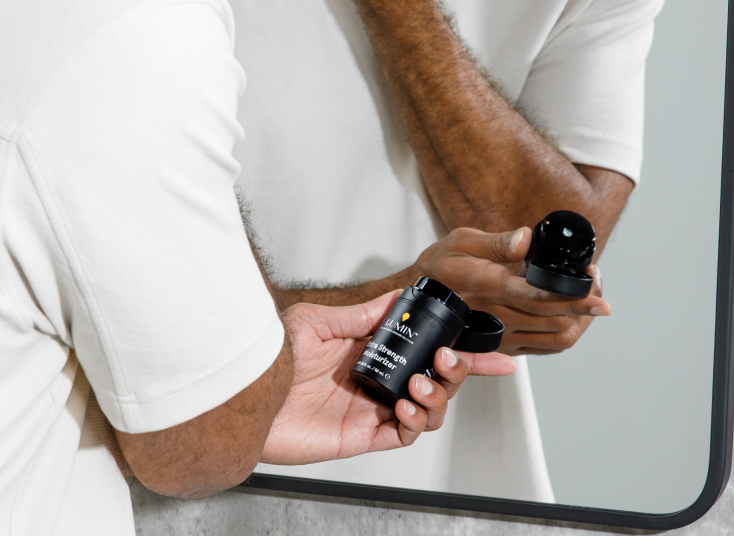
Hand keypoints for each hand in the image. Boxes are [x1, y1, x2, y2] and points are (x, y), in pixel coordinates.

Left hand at [260, 292, 514, 465]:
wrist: (243, 395)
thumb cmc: (269, 357)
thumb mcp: (317, 320)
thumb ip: (361, 315)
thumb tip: (396, 298)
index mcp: (370, 349)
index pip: (424, 348)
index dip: (461, 350)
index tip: (491, 348)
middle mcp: (376, 378)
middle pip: (437, 379)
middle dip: (457, 371)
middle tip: (451, 360)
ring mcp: (371, 407)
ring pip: (428, 408)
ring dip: (437, 395)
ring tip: (420, 383)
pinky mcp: (360, 435)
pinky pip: (402, 435)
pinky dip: (414, 422)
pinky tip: (406, 406)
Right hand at [413, 227, 610, 356]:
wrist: (417, 305)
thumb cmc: (440, 268)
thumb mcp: (462, 241)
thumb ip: (497, 242)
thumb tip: (527, 238)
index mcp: (490, 287)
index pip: (540, 298)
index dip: (574, 298)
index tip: (598, 296)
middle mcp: (499, 317)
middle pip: (557, 322)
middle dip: (584, 305)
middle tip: (595, 282)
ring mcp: (502, 337)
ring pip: (556, 340)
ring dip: (579, 321)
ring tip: (588, 299)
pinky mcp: (503, 347)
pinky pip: (544, 348)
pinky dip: (565, 333)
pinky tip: (569, 315)